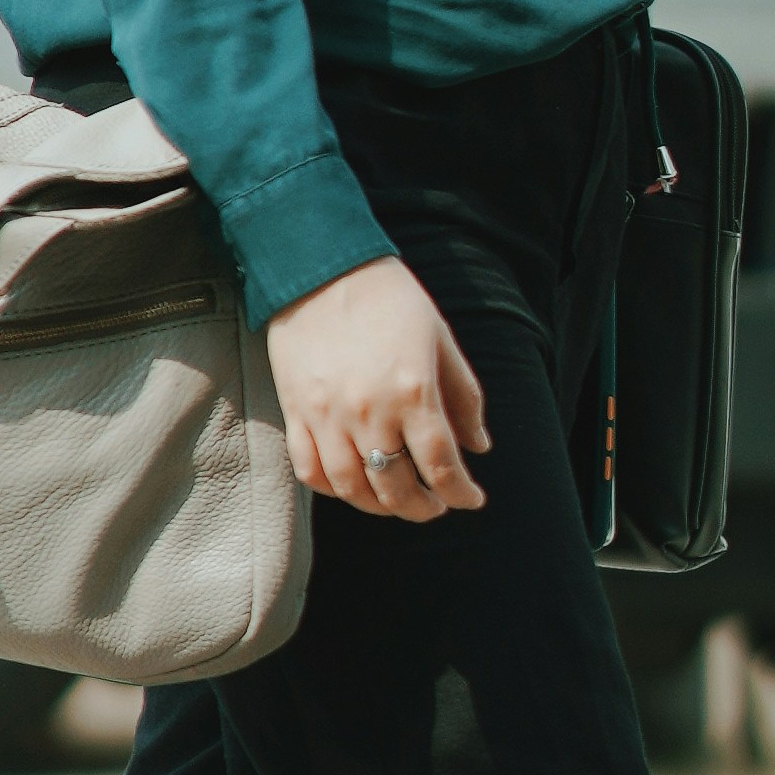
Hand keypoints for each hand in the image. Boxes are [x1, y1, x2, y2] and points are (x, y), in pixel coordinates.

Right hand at [264, 257, 487, 520]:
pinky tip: (353, 486)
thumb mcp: (441, 339)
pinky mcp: (295, 412)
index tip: (472, 499)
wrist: (322, 266)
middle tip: (436, 506)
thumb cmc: (391, 298)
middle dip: (423, 508)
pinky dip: (334, 489)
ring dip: (380, 507)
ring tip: (397, 501)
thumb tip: (479, 446)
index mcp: (413, 391)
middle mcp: (369, 411)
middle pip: (397, 487)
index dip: (461, 492)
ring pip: (352, 489)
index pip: (442, 465)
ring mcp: (326, 415)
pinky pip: (310, 470)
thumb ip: (463, 398)